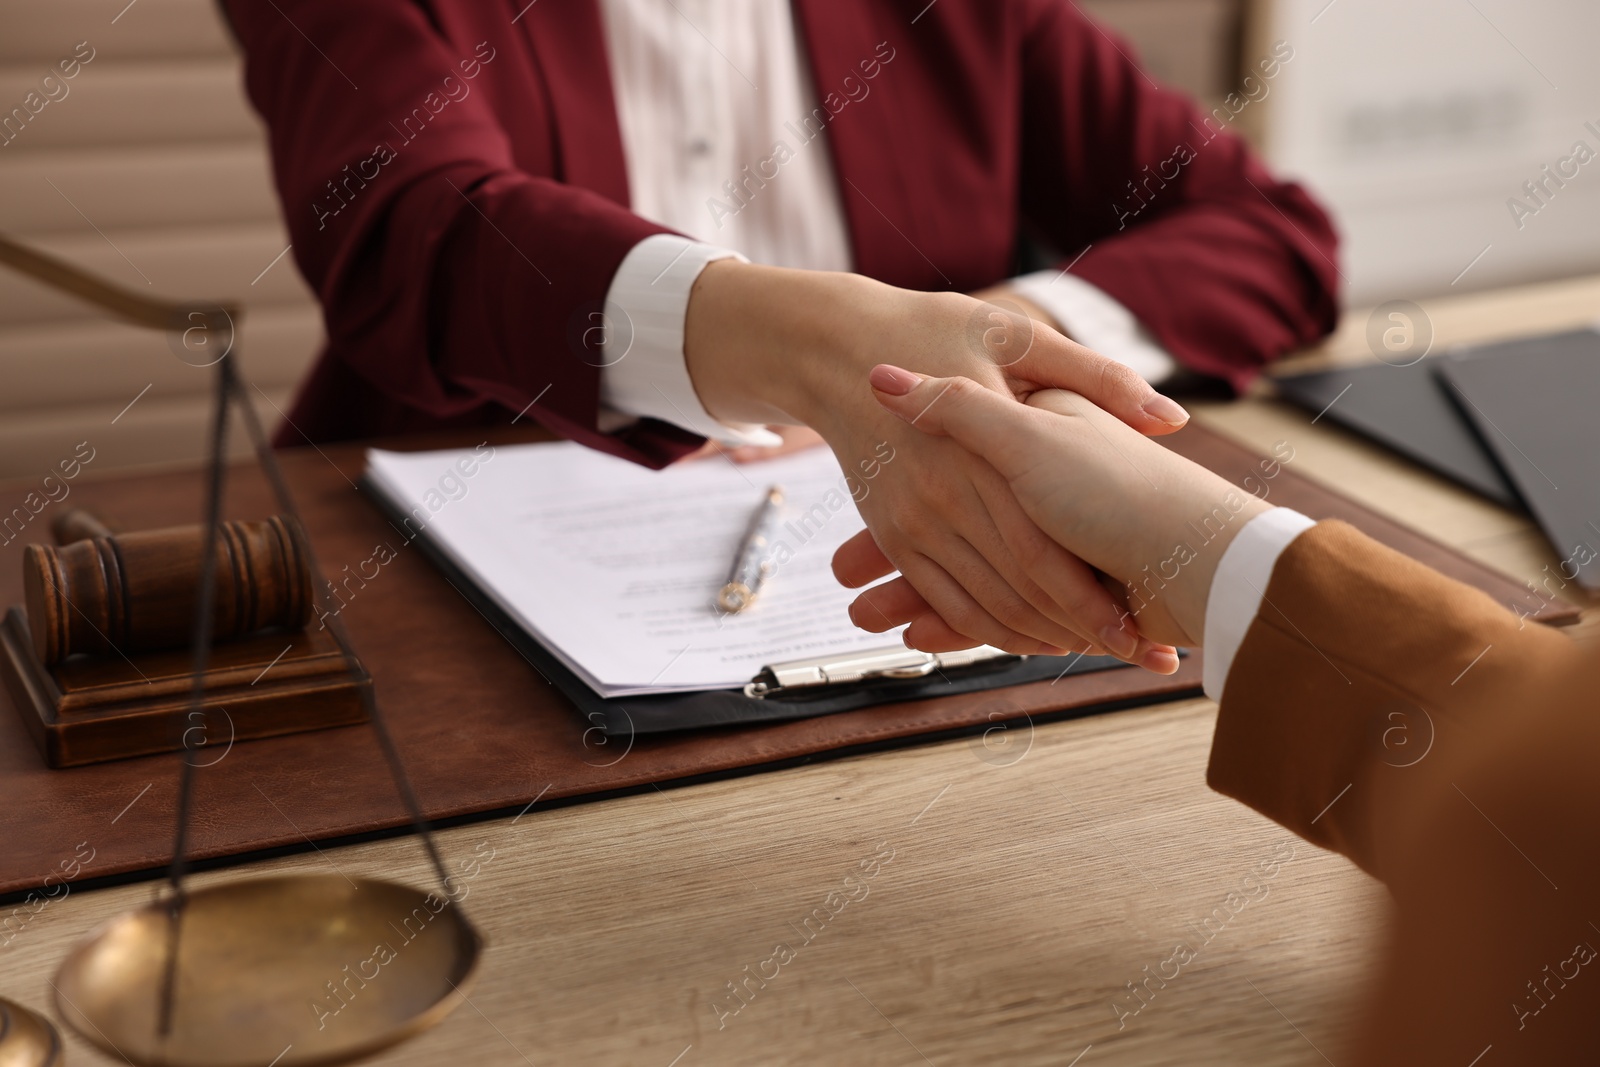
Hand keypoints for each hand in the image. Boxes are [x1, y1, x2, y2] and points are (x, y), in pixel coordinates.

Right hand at [682, 261, 1191, 659]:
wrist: (835, 347)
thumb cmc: (934, 330)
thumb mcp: (1015, 336)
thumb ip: (1094, 377)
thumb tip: (1173, 416)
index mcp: (982, 454)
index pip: (1043, 552)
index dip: (1092, 601)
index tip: (1142, 632)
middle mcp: (943, 497)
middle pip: (1018, 589)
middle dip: (1079, 631)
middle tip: (1133, 654)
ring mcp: (914, 521)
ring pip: (980, 606)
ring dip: (1037, 639)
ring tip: (1092, 652)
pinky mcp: (897, 533)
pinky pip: (943, 598)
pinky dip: (985, 630)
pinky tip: (1030, 640)